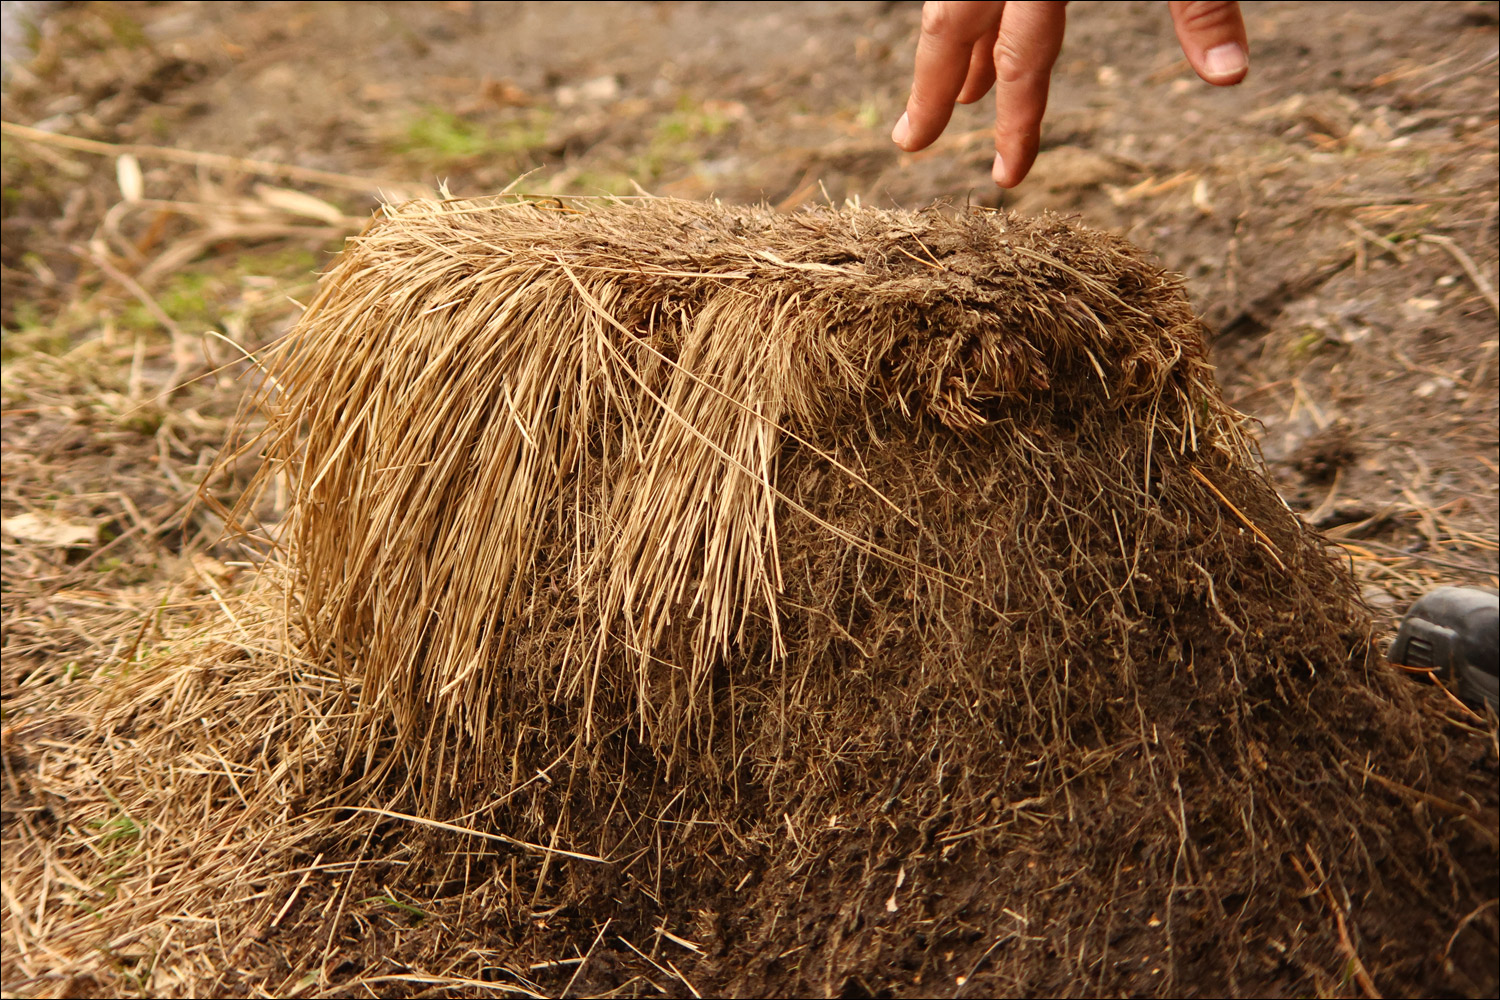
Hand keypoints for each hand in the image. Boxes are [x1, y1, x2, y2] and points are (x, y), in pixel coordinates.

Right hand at [891, 1, 1249, 187]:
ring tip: (951, 98)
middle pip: (952, 24)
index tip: (1008, 177)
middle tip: (913, 145)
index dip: (1018, 122)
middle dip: (932, 90)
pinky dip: (962, 3)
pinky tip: (964, 23)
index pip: (1025, 56)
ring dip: (949, 46)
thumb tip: (1229, 79)